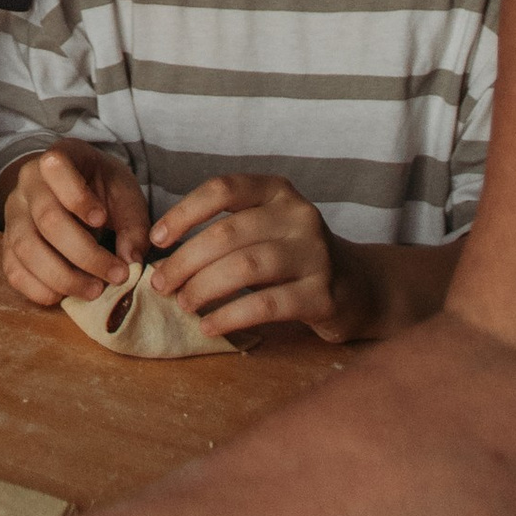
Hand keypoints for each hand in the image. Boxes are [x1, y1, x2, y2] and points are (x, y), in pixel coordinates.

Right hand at [1, 143, 150, 304]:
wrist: (74, 190)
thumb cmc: (101, 189)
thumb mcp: (125, 194)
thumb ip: (133, 224)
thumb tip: (130, 260)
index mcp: (58, 159)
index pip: (56, 168)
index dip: (77, 197)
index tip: (102, 220)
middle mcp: (28, 184)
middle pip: (47, 219)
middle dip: (85, 253)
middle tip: (117, 275)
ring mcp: (13, 215)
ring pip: (26, 248)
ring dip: (63, 277)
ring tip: (95, 290)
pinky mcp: (8, 244)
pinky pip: (13, 270)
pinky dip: (38, 289)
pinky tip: (65, 296)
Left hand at [148, 175, 372, 342]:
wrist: (358, 286)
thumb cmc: (293, 257)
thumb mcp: (265, 227)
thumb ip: (225, 230)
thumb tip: (162, 253)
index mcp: (278, 192)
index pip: (223, 189)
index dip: (183, 212)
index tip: (157, 239)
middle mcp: (300, 216)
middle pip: (228, 234)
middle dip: (185, 260)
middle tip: (162, 284)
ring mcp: (315, 254)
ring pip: (245, 268)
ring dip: (204, 288)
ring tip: (183, 304)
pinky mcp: (323, 294)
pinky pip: (265, 305)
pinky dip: (229, 316)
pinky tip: (209, 325)